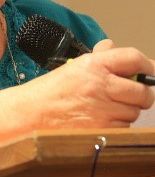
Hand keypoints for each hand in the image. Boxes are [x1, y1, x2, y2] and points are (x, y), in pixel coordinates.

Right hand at [24, 40, 154, 128]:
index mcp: (94, 65)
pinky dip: (116, 125)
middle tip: (130, 94)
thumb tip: (112, 47)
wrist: (32, 113)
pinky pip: (123, 127)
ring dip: (126, 111)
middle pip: (142, 91)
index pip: (133, 58)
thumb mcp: (73, 66)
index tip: (149, 70)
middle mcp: (101, 85)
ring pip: (134, 112)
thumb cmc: (51, 90)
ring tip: (105, 107)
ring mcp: (103, 109)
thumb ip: (98, 57)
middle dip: (140, 94)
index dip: (147, 65)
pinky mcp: (102, 129)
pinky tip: (99, 118)